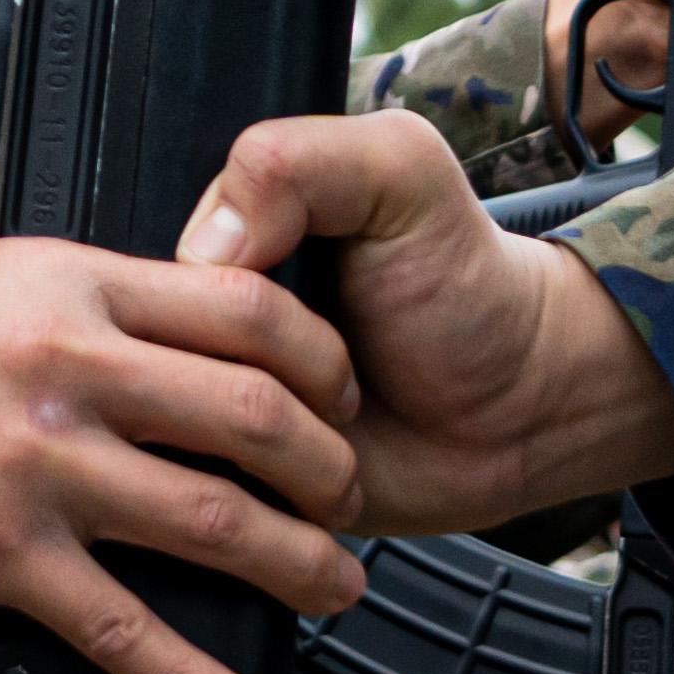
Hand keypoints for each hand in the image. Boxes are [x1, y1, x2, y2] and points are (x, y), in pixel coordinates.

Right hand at [0, 242, 364, 673]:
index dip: (322, 362)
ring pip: (212, 520)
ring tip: (333, 589)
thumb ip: (74, 290)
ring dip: (296, 565)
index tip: (344, 398)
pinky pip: (119, 627)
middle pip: (256, 414)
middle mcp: (68, 365)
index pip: (247, 308)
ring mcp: (36, 464)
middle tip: (352, 501)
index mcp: (73, 285)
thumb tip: (161, 301)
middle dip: (331, 470)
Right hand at [179, 108, 673, 533]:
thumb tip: (203, 246)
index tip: (288, 296)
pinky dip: (244, 503)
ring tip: (331, 429)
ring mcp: (215, 421)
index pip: (149, 276)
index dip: (214, 296)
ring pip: (170, 443)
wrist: (525, 407)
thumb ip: (302, 161)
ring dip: (259, 445)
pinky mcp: (240, 498)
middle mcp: (201, 332)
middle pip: (155, 362)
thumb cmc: (463, 283)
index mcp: (218, 242)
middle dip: (256, 375)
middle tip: (337, 370)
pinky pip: (197, 512)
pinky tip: (293, 486)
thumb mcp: (400, 175)